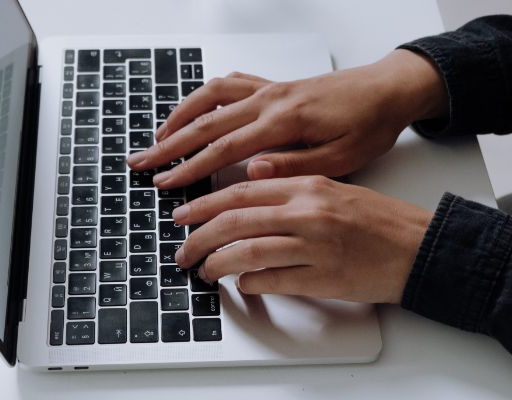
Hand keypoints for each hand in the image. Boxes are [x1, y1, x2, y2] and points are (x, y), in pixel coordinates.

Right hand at [127, 50, 447, 188]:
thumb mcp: (342, 158)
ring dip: (179, 117)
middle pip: (206, 122)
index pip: (223, 148)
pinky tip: (194, 109)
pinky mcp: (273, 84)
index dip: (189, 167)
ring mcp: (269, 87)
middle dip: (169, 145)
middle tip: (142, 162)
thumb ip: (295, 165)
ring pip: (210, 97)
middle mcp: (269, 99)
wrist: (388, 90)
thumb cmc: (369, 125)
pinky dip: (203, 96)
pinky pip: (228, 83)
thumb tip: (251, 171)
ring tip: (157, 138)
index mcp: (284, 121)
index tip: (164, 182)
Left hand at [172, 176, 432, 303]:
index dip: (204, 205)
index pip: (240, 192)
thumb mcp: (331, 189)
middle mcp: (306, 212)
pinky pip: (271, 280)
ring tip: (203, 271)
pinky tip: (242, 284)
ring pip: (246, 252)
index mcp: (306, 185)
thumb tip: (245, 200)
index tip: (184, 215)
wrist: (417, 245)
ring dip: (216, 264)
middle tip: (182, 249)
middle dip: (198, 237)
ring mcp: (314, 245)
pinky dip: (249, 284)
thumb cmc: (376, 219)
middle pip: (234, 221)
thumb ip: (289, 190)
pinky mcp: (322, 277)